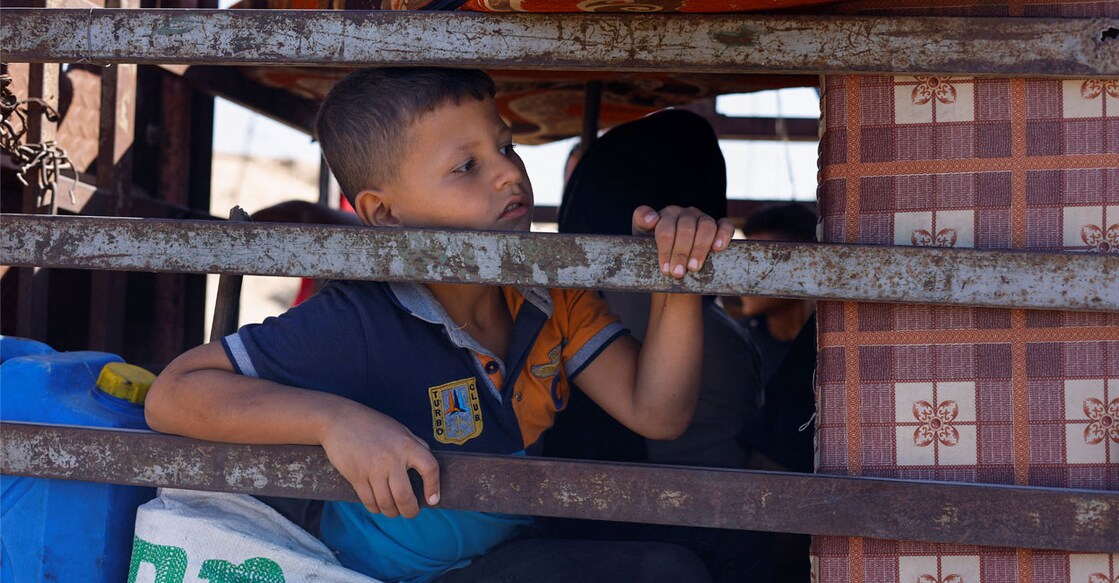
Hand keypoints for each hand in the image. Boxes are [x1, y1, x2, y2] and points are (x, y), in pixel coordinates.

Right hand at [319, 404, 439, 518]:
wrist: (339, 420)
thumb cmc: (373, 424)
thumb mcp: (400, 430)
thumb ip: (415, 445)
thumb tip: (429, 464)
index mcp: (407, 445)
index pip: (430, 468)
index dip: (434, 487)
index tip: (433, 500)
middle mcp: (392, 458)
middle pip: (405, 497)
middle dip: (410, 511)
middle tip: (410, 512)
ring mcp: (373, 469)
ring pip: (386, 503)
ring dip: (391, 512)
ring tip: (393, 510)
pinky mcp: (356, 476)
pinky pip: (369, 501)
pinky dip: (375, 508)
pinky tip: (378, 506)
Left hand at [632, 205, 734, 278]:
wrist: (671, 266)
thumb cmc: (654, 254)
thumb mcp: (641, 244)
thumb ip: (641, 225)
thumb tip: (652, 219)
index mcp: (663, 216)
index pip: (664, 226)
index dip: (665, 247)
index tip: (664, 267)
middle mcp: (683, 213)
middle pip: (685, 228)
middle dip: (680, 253)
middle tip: (677, 274)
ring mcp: (701, 217)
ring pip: (705, 226)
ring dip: (699, 248)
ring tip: (693, 268)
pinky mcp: (718, 226)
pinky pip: (725, 225)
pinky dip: (723, 235)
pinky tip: (717, 248)